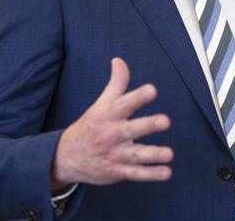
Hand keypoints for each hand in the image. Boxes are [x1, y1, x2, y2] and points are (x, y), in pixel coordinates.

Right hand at [51, 57, 172, 190]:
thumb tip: (119, 60)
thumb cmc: (90, 125)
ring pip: (136, 155)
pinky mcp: (117, 171)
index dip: (138, 97)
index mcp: (109, 114)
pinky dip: (151, 174)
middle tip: (165, 121)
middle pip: (131, 130)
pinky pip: (136, 174)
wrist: (65, 157)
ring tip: (169, 154)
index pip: (124, 104)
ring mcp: (114, 154)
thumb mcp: (101, 103)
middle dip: (148, 126)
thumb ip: (116, 83)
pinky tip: (166, 172)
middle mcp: (111, 134)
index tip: (152, 90)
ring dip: (153, 154)